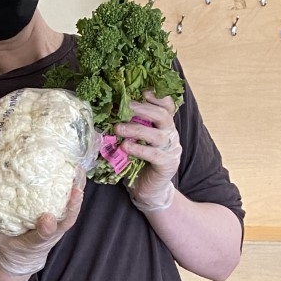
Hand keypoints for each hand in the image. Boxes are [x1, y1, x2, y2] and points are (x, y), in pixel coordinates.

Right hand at [0, 172, 84, 275]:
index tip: (47, 219)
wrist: (24, 256)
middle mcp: (50, 233)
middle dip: (72, 207)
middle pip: (66, 221)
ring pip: (72, 210)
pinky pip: (71, 202)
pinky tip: (77, 169)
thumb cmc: (11, 242)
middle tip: (75, 191)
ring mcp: (58, 225)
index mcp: (35, 241)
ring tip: (80, 172)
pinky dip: (76, 187)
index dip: (46, 228)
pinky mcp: (61, 217)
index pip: (42, 236)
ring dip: (77, 192)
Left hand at [113, 91, 180, 211]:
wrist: (147, 189)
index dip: (157, 97)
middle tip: (125, 107)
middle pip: (162, 116)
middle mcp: (170, 134)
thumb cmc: (137, 162)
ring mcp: (171, 149)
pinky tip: (126, 147)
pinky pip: (155, 154)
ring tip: (118, 128)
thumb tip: (108, 112)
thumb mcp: (133, 140)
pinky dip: (139, 149)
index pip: (166, 105)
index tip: (143, 91)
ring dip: (136, 129)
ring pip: (158, 135)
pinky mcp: (168, 164)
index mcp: (163, 125)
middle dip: (143, 109)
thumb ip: (129, 126)